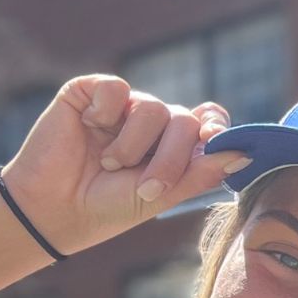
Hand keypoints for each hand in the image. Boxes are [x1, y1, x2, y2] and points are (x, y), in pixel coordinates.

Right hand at [0, 74, 249, 254]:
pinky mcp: (90, 93)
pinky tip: (89, 127)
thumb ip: (200, 173)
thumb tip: (244, 154)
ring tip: (110, 165)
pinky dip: (106, 111)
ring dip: (133, 144)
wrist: (53, 210)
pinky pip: (116, 87)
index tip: (213, 145)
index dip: (216, 130)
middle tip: (147, 187)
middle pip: (186, 121)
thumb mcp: (160, 195)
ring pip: (153, 107)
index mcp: (174, 145)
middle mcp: (152, 122)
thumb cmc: (107, 207)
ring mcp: (122, 107)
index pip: (210, 122)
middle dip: (171, 157)